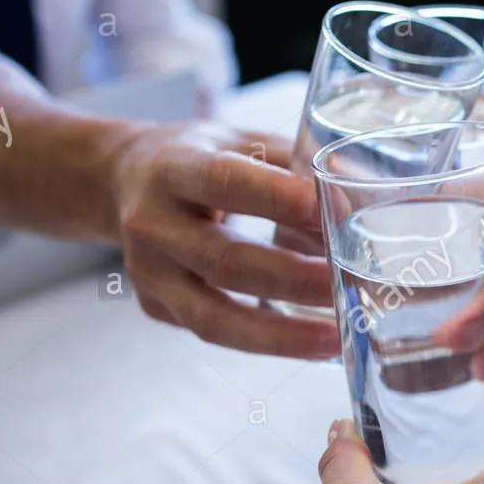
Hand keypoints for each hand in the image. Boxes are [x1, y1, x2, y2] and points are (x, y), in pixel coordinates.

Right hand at [110, 123, 338, 358]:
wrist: (121, 179)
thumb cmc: (201, 157)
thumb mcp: (241, 140)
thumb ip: (295, 164)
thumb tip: (363, 192)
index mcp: (174, 166)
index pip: (223, 182)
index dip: (277, 198)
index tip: (332, 209)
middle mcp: (152, 222)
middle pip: (224, 261)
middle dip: (293, 278)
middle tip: (351, 285)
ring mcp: (148, 272)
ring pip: (215, 317)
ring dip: (283, 332)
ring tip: (340, 335)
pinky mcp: (155, 306)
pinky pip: (216, 332)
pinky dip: (268, 342)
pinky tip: (313, 343)